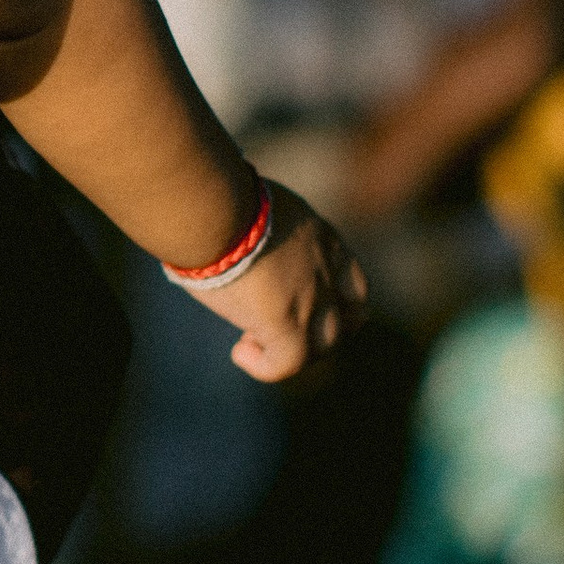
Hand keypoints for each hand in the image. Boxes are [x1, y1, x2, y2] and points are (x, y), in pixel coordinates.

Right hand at [188, 189, 364, 382]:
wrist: (212, 205)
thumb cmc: (216, 196)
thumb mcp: (259, 207)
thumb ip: (263, 228)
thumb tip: (235, 234)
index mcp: (323, 238)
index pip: (351, 282)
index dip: (333, 302)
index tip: (296, 301)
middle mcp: (326, 270)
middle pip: (348, 319)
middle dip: (318, 332)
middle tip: (276, 328)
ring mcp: (311, 298)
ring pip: (324, 345)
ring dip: (293, 350)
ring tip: (252, 342)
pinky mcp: (285, 322)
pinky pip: (288, 363)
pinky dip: (265, 366)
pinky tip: (240, 353)